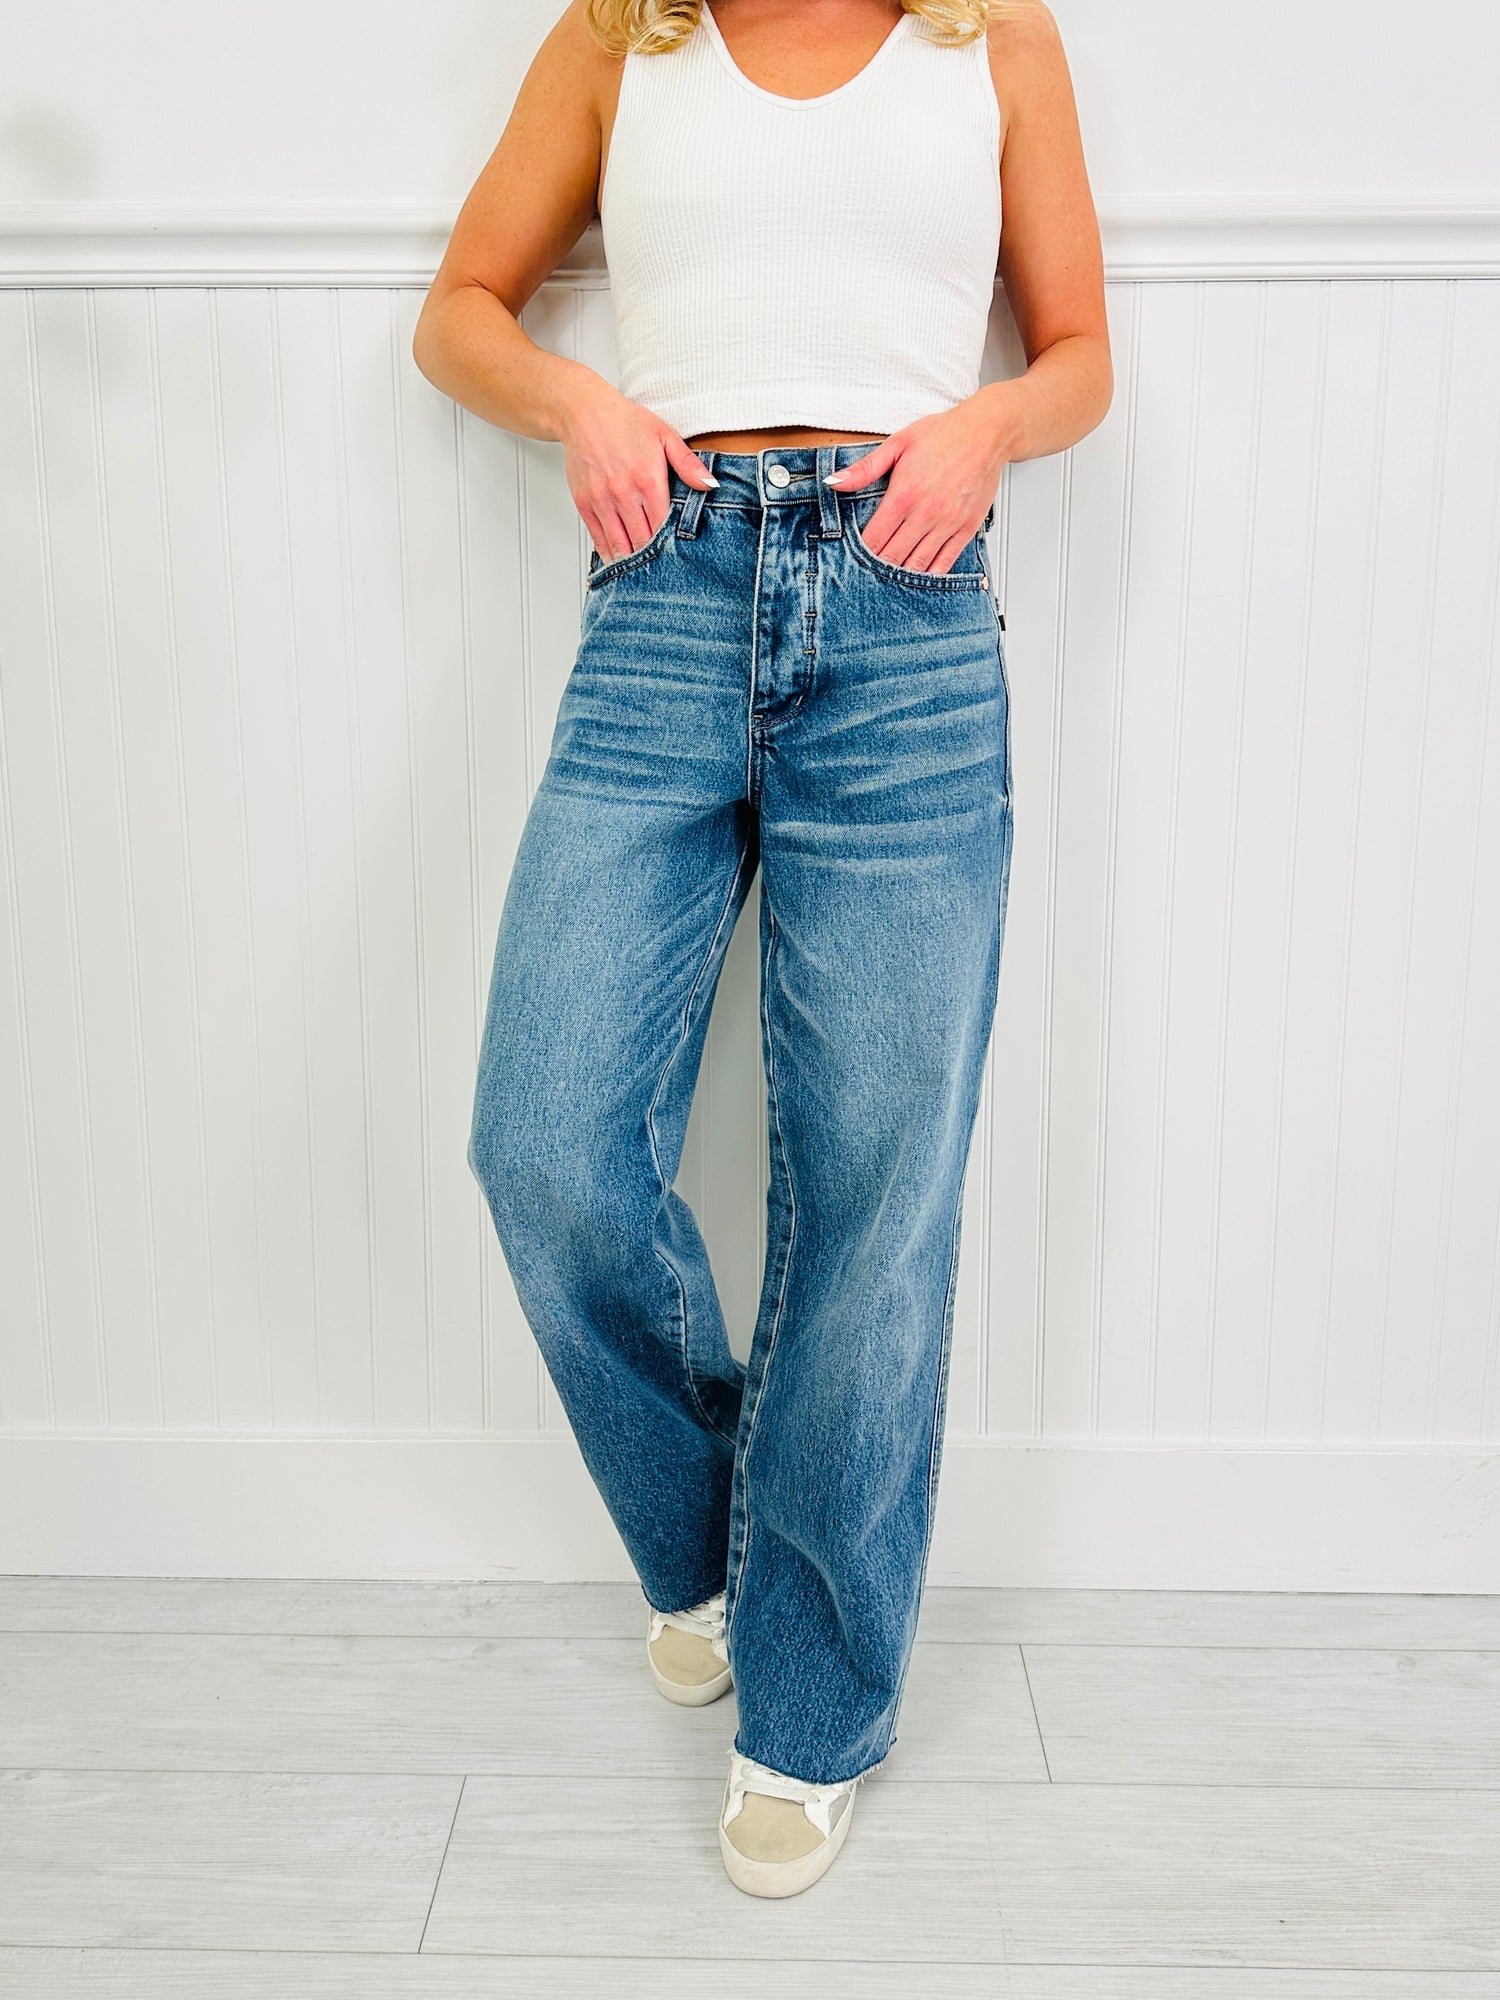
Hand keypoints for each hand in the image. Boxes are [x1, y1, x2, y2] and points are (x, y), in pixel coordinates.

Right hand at [560, 379, 717, 561]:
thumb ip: (688, 464)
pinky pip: (598, 538)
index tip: (679, 556)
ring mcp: (602, 501)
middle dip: (653, 558)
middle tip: (664, 571)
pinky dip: (609, 553)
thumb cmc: (624, 422)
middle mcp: (624, 494)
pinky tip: (619, 561)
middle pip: (642, 542)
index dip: (671, 545)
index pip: (664, 527)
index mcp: (648, 481)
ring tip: (642, 573)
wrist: (583, 412)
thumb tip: (710, 485)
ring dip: (631, 561)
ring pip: (619, 545)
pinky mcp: (585, 504)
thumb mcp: (664, 435)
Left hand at [825, 398, 1010, 572]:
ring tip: (888, 580)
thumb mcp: (898, 444)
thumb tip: (835, 481)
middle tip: (867, 574)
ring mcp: (947, 525)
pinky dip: (929, 575)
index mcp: (903, 495)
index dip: (860, 553)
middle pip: (893, 557)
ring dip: (901, 576)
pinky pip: (945, 563)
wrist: (986, 433)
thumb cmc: (944, 435)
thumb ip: (864, 468)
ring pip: (918, 565)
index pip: (874, 539)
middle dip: (877, 569)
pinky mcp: (966, 530)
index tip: (853, 557)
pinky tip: (918, 576)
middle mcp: (925, 515)